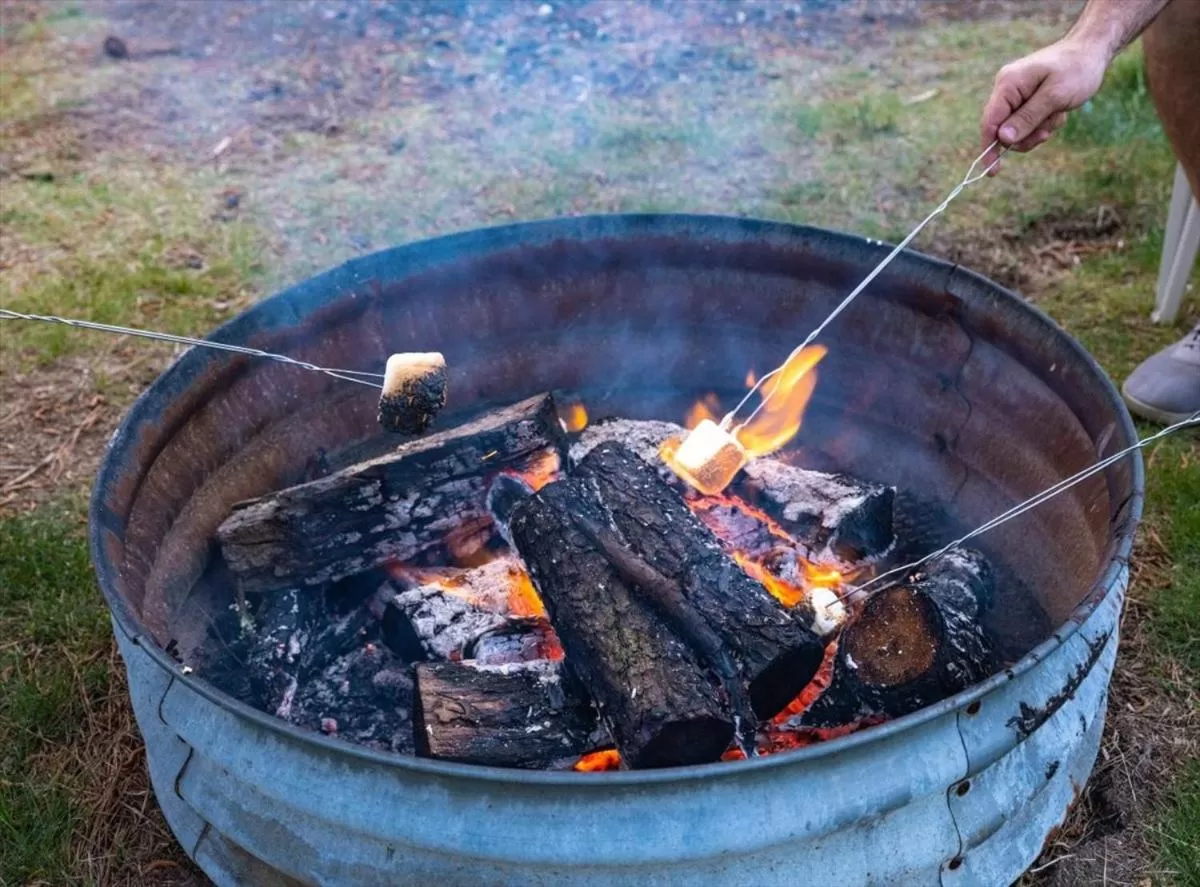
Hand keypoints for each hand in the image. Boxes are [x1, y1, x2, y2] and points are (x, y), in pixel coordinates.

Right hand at [980, 37, 1109, 167]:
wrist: (1092, 51)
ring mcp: (1016, 94)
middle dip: (1025, 136)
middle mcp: (1007, 89)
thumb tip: (1002, 138)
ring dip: (1037, 130)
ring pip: (1017, 129)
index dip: (989, 147)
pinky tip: (1058, 111)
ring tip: (1056, 117)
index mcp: (1008, 84)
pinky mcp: (1026, 99)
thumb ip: (1027, 118)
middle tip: (1046, 135)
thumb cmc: (1077, 69)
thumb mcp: (1054, 96)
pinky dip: (1043, 123)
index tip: (992, 171)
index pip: (990, 122)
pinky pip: (1028, 122)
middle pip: (1003, 129)